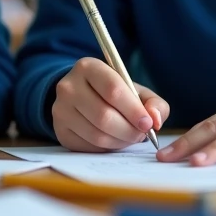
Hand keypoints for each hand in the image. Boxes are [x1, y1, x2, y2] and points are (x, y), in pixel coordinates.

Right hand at [52, 57, 168, 151]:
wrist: (82, 97)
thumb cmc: (114, 93)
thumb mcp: (135, 90)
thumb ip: (153, 103)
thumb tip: (155, 120)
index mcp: (88, 67)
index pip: (112, 89)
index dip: (133, 110)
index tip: (148, 123)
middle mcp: (68, 86)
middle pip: (104, 115)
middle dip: (129, 130)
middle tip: (141, 135)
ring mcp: (60, 109)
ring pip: (97, 134)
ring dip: (120, 141)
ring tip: (129, 137)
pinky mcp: (60, 131)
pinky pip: (89, 146)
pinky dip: (107, 148)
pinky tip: (113, 140)